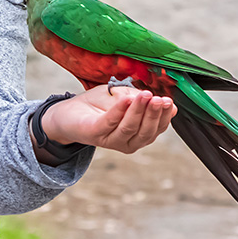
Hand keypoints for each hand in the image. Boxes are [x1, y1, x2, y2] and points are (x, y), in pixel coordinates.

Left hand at [41, 85, 175, 154]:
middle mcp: (126, 142)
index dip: (165, 116)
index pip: (157, 129)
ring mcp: (110, 140)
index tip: (170, 101)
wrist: (67, 113)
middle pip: (146, 132)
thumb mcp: (124, 97)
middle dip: (155, 114)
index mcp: (137, 134)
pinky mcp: (94, 133)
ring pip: (130, 128)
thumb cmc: (99, 105)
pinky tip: (126, 99)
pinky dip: (119, 111)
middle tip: (161, 99)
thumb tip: (166, 101)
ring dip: (139, 111)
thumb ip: (141, 100)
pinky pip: (109, 123)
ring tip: (146, 96)